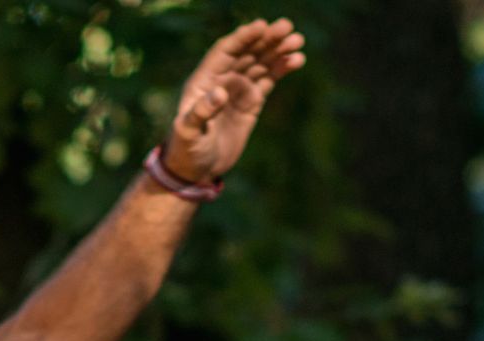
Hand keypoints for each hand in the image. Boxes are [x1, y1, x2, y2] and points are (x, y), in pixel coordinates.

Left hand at [163, 17, 306, 183]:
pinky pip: (269, 79)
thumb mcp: (188, 133)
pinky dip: (282, 68)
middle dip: (266, 39)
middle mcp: (222, 80)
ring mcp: (238, 89)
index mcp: (204, 81)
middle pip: (246, 52)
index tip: (261, 27)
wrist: (196, 171)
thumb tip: (220, 93)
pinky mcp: (251, 102)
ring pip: (261, 62)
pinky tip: (297, 60)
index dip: (243, 38)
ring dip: (278, 50)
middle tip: (287, 27)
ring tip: (297, 41)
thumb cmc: (186, 151)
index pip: (225, 51)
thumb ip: (200, 113)